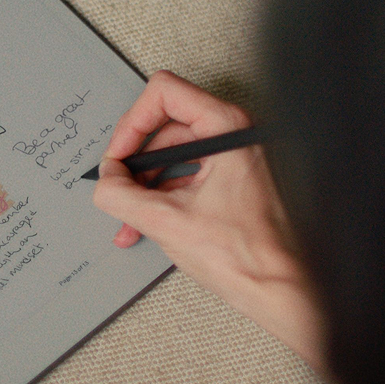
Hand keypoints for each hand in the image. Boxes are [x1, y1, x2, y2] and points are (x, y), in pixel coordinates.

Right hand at [92, 71, 324, 369]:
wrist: (279, 289)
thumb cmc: (248, 256)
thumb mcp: (165, 220)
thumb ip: (121, 194)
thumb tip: (104, 180)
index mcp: (227, 128)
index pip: (164, 93)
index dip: (131, 124)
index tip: (118, 157)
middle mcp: (235, 135)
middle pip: (164, 126)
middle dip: (133, 161)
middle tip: (117, 186)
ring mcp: (235, 157)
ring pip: (171, 154)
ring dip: (143, 185)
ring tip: (128, 216)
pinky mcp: (232, 180)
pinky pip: (185, 175)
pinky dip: (161, 196)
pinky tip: (144, 223)